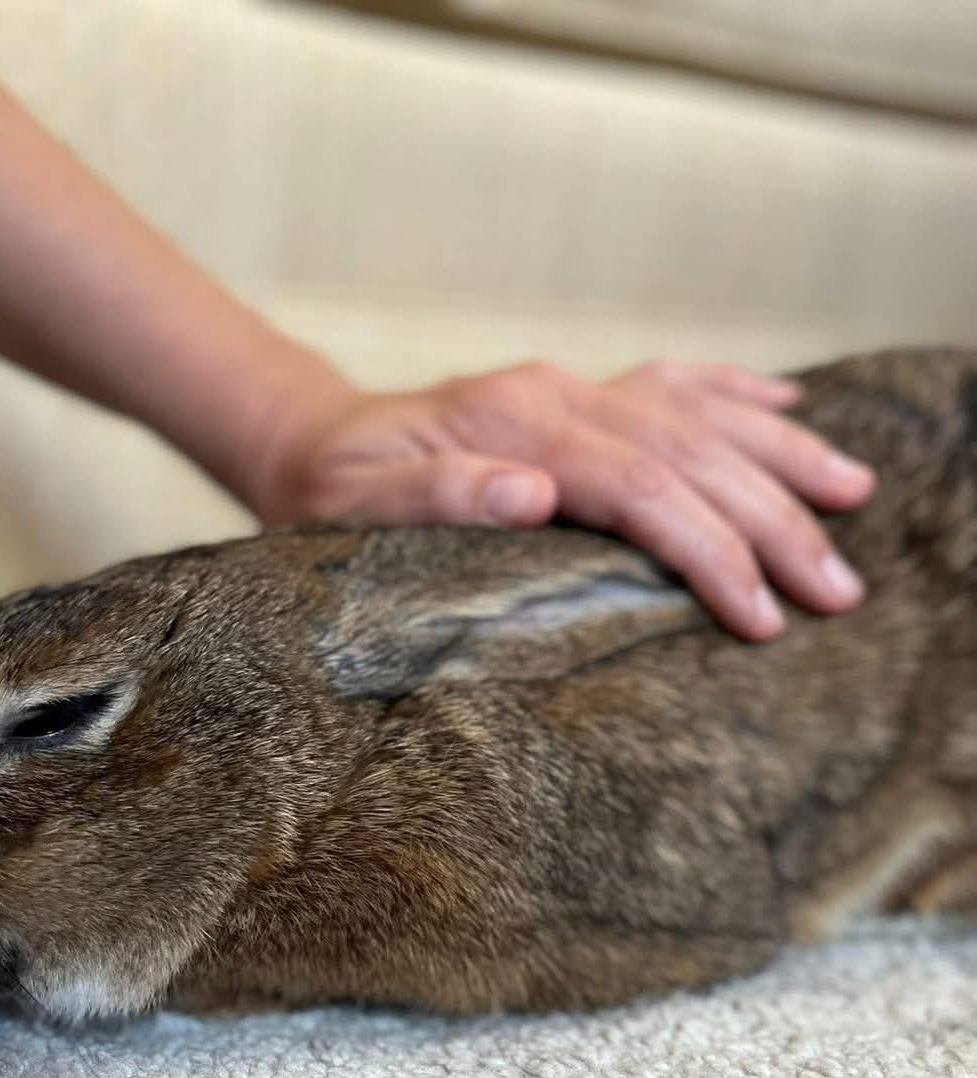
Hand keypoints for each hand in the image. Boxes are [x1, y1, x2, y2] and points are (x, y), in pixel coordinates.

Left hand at [252, 358, 875, 639]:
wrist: (305, 441)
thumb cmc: (326, 495)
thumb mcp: (355, 509)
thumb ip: (438, 497)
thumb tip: (532, 493)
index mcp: (512, 430)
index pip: (638, 489)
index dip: (706, 550)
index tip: (758, 613)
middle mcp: (554, 399)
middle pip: (687, 454)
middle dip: (770, 522)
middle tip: (836, 588)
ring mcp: (568, 390)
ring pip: (696, 414)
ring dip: (779, 458)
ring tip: (853, 497)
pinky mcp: (571, 395)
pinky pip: (669, 383)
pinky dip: (734, 395)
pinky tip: (789, 410)